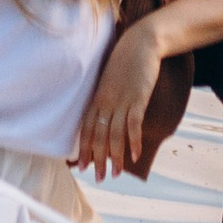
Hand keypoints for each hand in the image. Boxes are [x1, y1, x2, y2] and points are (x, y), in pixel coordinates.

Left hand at [75, 23, 162, 179]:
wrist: (140, 44)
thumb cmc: (125, 63)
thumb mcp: (109, 82)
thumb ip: (106, 99)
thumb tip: (105, 117)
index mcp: (97, 98)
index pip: (87, 129)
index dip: (85, 149)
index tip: (82, 167)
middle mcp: (106, 102)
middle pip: (100, 136)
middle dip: (98, 159)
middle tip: (100, 178)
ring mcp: (122, 101)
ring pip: (115, 135)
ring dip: (115, 156)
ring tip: (116, 173)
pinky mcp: (138, 98)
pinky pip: (134, 124)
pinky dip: (134, 141)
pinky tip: (135, 155)